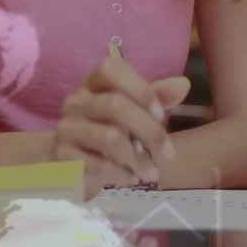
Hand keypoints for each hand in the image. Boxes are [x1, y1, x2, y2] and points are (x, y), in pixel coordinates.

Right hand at [53, 51, 190, 197]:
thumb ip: (155, 97)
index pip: (111, 69)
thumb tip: (183, 85)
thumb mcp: (131, 111)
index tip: (159, 113)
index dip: (140, 89)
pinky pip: (99, 165)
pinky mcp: (63, 157)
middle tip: (168, 153)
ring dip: (138, 158)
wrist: (70, 163)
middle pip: (115, 105)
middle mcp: (75, 101)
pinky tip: (131, 178)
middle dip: (150, 131)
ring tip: (151, 171)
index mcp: (93, 84)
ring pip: (109, 137)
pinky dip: (122, 174)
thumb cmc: (106, 131)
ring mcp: (67, 129)